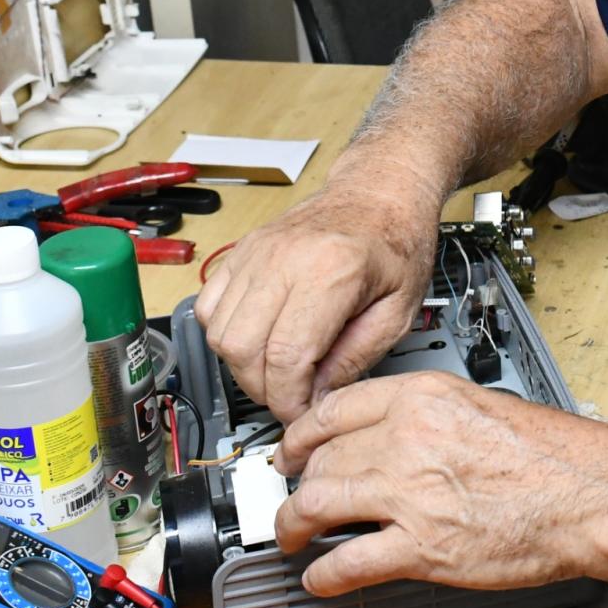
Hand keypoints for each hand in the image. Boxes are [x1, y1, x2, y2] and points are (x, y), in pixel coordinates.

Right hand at [196, 179, 437, 421]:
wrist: (380, 193)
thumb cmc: (396, 243)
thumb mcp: (398, 311)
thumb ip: (355, 358)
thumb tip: (315, 397)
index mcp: (331, 271)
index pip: (286, 356)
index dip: (289, 399)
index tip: (301, 413)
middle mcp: (285, 258)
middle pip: (243, 348)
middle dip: (263, 389)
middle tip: (291, 396)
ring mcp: (257, 252)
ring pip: (219, 332)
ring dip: (243, 366)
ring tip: (278, 370)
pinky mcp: (242, 251)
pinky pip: (209, 306)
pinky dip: (226, 334)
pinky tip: (259, 340)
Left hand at [270, 372, 607, 595]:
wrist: (589, 494)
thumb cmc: (553, 456)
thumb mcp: (480, 404)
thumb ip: (427, 416)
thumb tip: (389, 435)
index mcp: (422, 397)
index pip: (332, 410)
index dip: (299, 436)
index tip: (290, 450)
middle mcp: (407, 438)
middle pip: (320, 458)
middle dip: (298, 484)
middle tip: (296, 499)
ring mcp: (410, 493)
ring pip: (316, 505)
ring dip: (293, 527)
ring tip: (292, 538)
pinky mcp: (421, 547)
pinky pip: (347, 562)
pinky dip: (324, 575)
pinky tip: (322, 578)